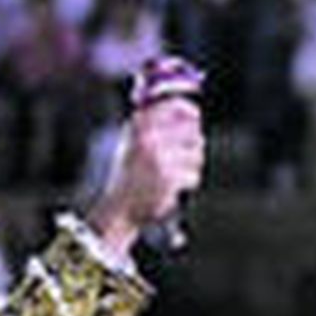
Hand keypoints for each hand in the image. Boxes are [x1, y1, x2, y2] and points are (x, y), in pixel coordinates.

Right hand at [87, 58, 205, 258]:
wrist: (119, 208)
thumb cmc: (129, 174)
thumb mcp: (134, 140)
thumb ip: (154, 122)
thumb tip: (188, 109)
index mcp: (141, 124)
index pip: (177, 107)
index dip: (190, 112)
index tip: (194, 117)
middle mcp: (150, 137)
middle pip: (193, 131)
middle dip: (193, 144)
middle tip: (183, 155)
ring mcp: (161, 157)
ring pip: (196, 154)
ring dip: (190, 165)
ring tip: (173, 173)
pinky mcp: (170, 177)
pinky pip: (193, 174)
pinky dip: (187, 182)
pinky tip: (172, 187)